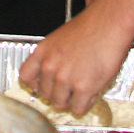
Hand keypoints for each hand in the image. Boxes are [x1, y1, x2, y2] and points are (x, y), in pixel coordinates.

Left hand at [18, 7, 132, 115]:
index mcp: (42, 52)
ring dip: (70, 101)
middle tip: (69, 88)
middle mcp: (50, 66)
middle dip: (57, 94)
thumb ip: (51, 57)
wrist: (108, 23)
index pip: (25, 78)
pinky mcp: (83, 88)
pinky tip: (90, 93)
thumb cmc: (89, 27)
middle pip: (44, 95)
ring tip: (81, 90)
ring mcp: (65, 79)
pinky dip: (85, 105)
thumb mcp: (59, 39)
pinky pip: (78, 109)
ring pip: (59, 104)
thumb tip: (49, 76)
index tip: (44, 86)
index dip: (36, 85)